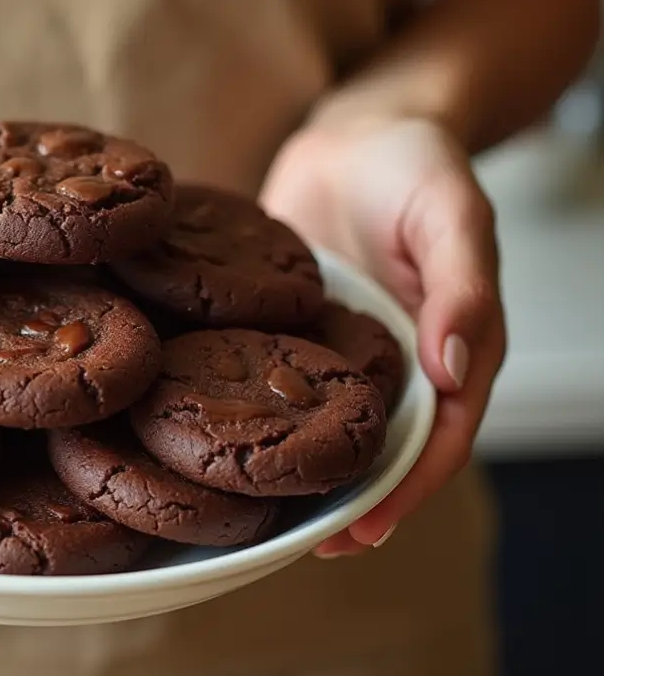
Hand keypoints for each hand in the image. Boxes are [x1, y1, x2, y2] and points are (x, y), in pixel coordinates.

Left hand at [260, 117, 505, 557]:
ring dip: (300, 467)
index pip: (438, 437)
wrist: (357, 130)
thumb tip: (454, 369)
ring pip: (326, 424)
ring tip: (255, 512)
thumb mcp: (452, 214)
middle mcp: (396, 360)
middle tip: (301, 545)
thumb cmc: (417, 164)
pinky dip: (258, 409)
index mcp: (449, 346)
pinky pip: (280, 378)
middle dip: (347, 498)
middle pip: (379, 447)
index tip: (364, 531)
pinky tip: (214, 431)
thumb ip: (461, 288)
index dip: (406, 488)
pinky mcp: (292, 328)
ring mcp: (342, 349)